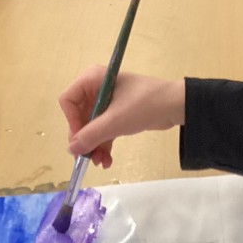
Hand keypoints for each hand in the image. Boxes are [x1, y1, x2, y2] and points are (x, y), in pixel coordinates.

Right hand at [58, 66, 185, 166]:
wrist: (174, 106)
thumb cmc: (143, 106)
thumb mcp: (114, 122)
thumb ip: (91, 136)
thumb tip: (71, 149)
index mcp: (92, 80)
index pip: (68, 101)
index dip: (72, 122)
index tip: (80, 140)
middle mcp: (96, 88)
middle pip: (79, 117)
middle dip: (85, 139)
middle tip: (88, 158)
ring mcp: (106, 102)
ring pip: (92, 127)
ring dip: (94, 146)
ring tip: (100, 162)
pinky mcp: (117, 114)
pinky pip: (104, 131)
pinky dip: (104, 145)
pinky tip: (107, 161)